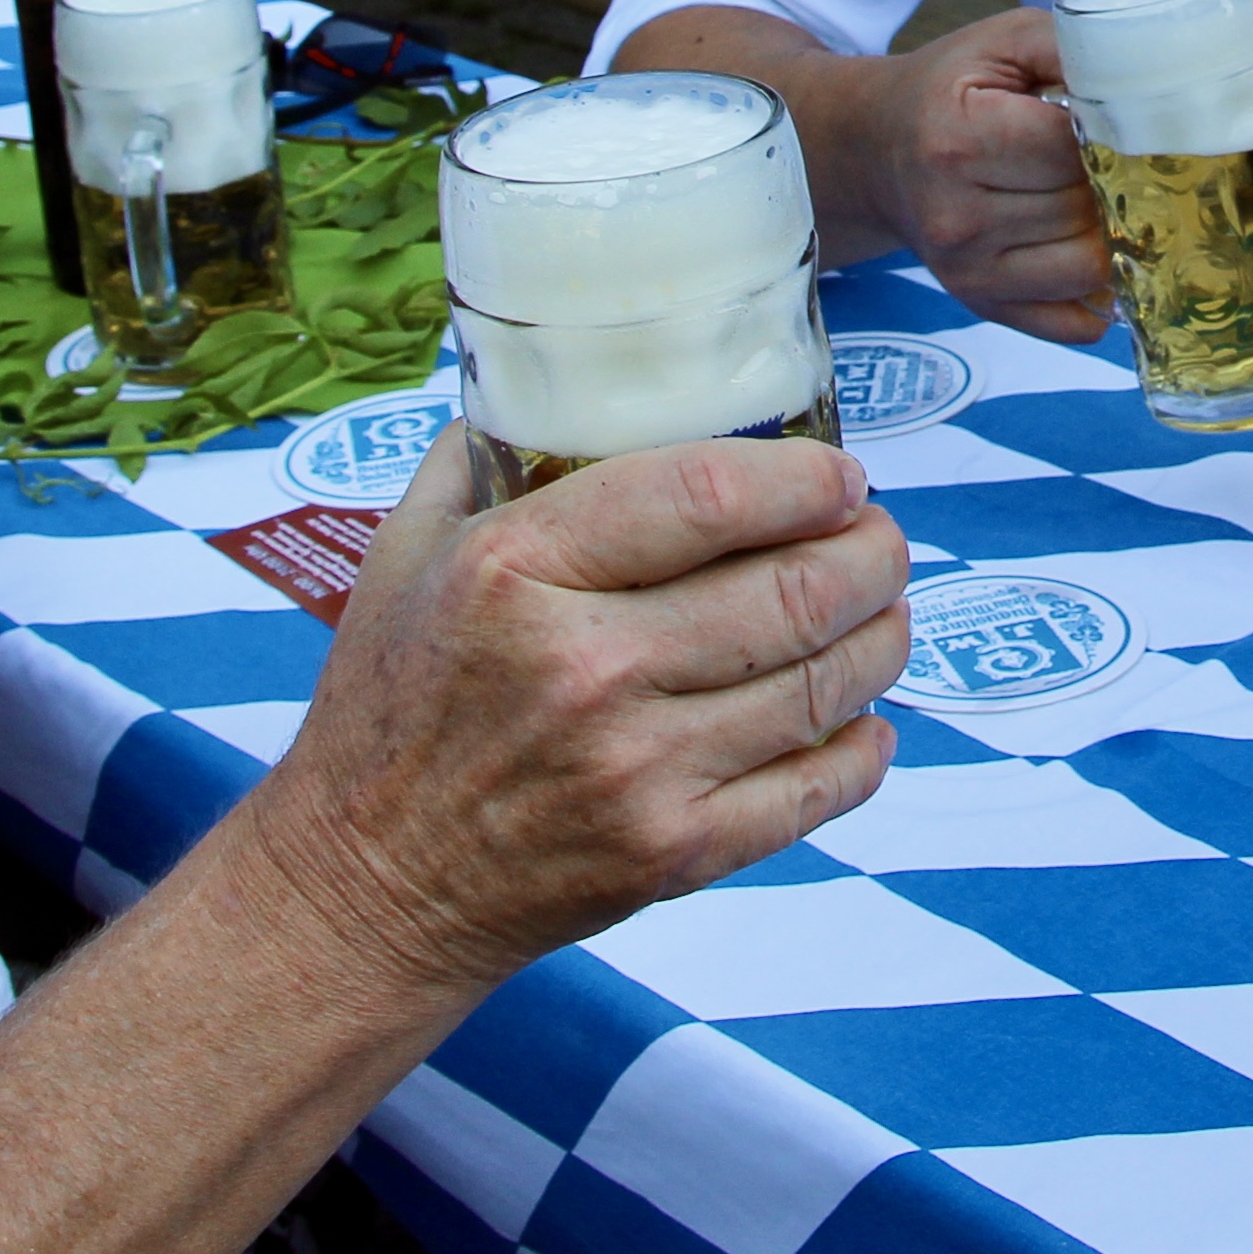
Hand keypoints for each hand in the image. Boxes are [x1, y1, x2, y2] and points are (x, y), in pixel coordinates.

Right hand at [254, 434, 906, 999]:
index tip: (839, 477)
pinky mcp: (672, 854)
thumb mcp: (407, 551)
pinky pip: (813, 792)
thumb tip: (574, 368)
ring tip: (885, 611)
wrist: (366, 885)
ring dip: (882, 639)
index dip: (805, 479)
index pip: (709, 494)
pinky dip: (863, 750)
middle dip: (870, 553)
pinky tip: (867, 720)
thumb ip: (490, 452)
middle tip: (879, 539)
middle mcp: (585, 668)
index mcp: (517, 572)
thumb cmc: (390, 704)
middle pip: (793, 590)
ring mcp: (637, 770)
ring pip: (822, 685)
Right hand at [849, 8, 1110, 342]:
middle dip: (1116, 183)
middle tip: (1117, 156)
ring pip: (1091, 267)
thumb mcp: (1003, 41)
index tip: (1120, 119)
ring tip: (1105, 198)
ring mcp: (967, 271)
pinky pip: (1073, 323)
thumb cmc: (948, 89)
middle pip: (1084, 211)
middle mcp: (956, 217)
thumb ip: (1075, 47)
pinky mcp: (980, 303)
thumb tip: (1149, 83)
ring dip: (1112, 234)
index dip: (1112, 133)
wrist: (875, 149)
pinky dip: (1101, 293)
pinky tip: (1097, 251)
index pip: (1073, 151)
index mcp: (959, 141)